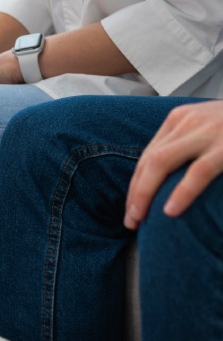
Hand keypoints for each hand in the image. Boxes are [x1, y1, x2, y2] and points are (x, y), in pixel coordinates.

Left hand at [125, 100, 222, 229]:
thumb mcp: (210, 129)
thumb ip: (190, 147)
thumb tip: (168, 182)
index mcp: (180, 119)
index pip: (148, 155)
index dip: (136, 184)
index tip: (131, 208)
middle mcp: (187, 121)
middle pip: (149, 161)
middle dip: (135, 193)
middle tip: (130, 221)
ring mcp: (207, 131)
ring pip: (161, 162)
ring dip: (145, 193)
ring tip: (139, 219)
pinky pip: (198, 171)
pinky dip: (182, 192)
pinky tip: (171, 210)